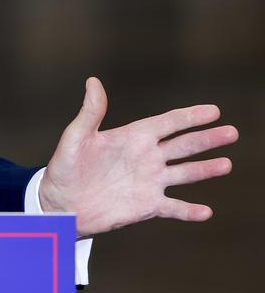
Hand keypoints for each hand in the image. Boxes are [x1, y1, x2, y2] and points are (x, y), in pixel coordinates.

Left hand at [39, 77, 237, 237]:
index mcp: (132, 137)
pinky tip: (206, 211)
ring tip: (227, 164)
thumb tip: (93, 81)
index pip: (167, 123)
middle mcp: (146, 157)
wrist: (61, 202)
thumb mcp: (76, 137)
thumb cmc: (65, 167)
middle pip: (183, 145)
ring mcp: (149, 181)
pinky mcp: (147, 206)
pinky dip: (189, 211)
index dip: (189, 116)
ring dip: (206, 169)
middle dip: (207, 139)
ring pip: (185, 173)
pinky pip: (174, 208)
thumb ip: (90, 112)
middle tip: (231, 132)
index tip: (213, 111)